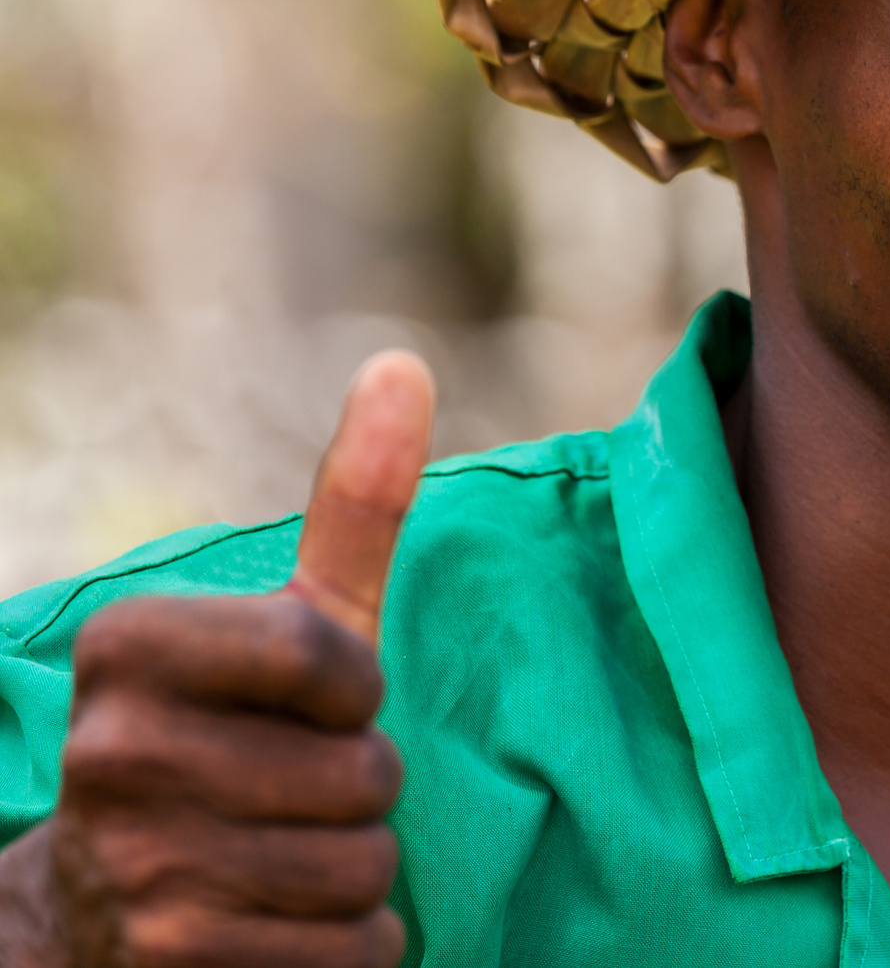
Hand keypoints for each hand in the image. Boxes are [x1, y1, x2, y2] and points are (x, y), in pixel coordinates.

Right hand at [0, 351, 433, 966]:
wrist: (102, 911)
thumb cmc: (235, 738)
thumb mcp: (294, 623)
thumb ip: (353, 504)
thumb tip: (405, 363)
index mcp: (130, 649)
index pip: (333, 664)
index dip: (351, 694)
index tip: (304, 703)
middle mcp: (109, 753)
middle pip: (365, 777)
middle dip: (358, 792)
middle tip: (288, 794)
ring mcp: (132, 868)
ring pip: (362, 869)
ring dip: (354, 875)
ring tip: (279, 858)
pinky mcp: (169, 965)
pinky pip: (352, 955)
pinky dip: (344, 950)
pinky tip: (273, 929)